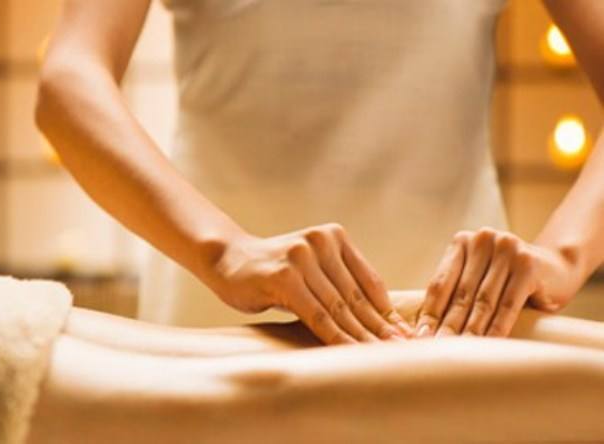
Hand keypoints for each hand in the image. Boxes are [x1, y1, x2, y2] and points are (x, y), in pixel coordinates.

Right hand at [205, 223, 412, 344]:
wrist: (227, 260)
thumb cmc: (272, 272)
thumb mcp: (311, 270)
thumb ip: (339, 286)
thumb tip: (382, 322)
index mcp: (333, 237)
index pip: (369, 282)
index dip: (388, 313)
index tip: (406, 337)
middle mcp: (320, 242)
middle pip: (356, 297)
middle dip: (380, 329)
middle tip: (403, 353)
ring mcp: (301, 257)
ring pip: (339, 308)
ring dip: (361, 338)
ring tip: (381, 359)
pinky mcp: (284, 276)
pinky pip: (316, 315)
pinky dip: (335, 337)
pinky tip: (349, 354)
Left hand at [416, 227, 581, 337]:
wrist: (557, 268)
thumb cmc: (507, 281)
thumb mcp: (479, 279)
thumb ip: (456, 293)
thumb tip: (424, 330)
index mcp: (462, 242)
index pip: (441, 283)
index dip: (429, 313)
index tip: (419, 337)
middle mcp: (483, 240)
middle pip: (460, 294)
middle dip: (447, 326)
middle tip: (436, 351)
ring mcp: (507, 249)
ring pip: (483, 301)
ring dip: (470, 331)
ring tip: (459, 353)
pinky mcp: (528, 265)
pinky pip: (508, 305)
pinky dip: (497, 328)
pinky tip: (488, 345)